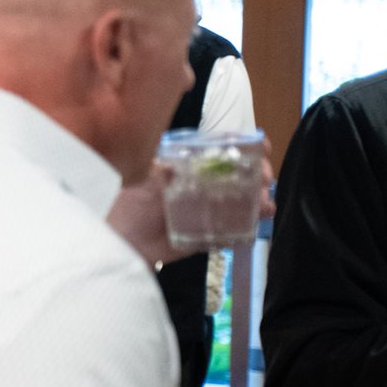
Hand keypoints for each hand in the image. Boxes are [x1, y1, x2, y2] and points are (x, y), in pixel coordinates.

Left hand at [108, 148, 276, 265]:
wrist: (124, 242)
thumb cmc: (131, 205)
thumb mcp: (145, 180)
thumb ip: (161, 171)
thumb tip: (173, 164)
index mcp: (192, 165)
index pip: (225, 149)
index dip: (246, 145)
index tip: (259, 147)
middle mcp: (206, 184)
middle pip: (244, 173)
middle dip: (260, 173)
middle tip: (262, 179)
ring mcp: (211, 209)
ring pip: (246, 201)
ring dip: (261, 200)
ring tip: (263, 204)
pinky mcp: (211, 233)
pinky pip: (236, 231)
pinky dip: (247, 228)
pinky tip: (254, 224)